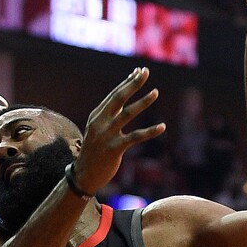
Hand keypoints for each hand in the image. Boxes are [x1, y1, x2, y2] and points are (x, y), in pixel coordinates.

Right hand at [73, 67, 165, 193]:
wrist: (84, 174)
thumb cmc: (95, 151)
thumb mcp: (98, 130)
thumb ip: (109, 116)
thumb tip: (122, 99)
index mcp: (97, 116)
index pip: (114, 95)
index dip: (127, 82)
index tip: (139, 72)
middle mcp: (100, 122)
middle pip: (118, 98)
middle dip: (133, 84)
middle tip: (146, 72)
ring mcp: (106, 135)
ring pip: (127, 114)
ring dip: (142, 102)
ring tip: (155, 92)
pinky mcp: (114, 149)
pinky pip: (135, 137)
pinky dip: (150, 132)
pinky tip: (162, 127)